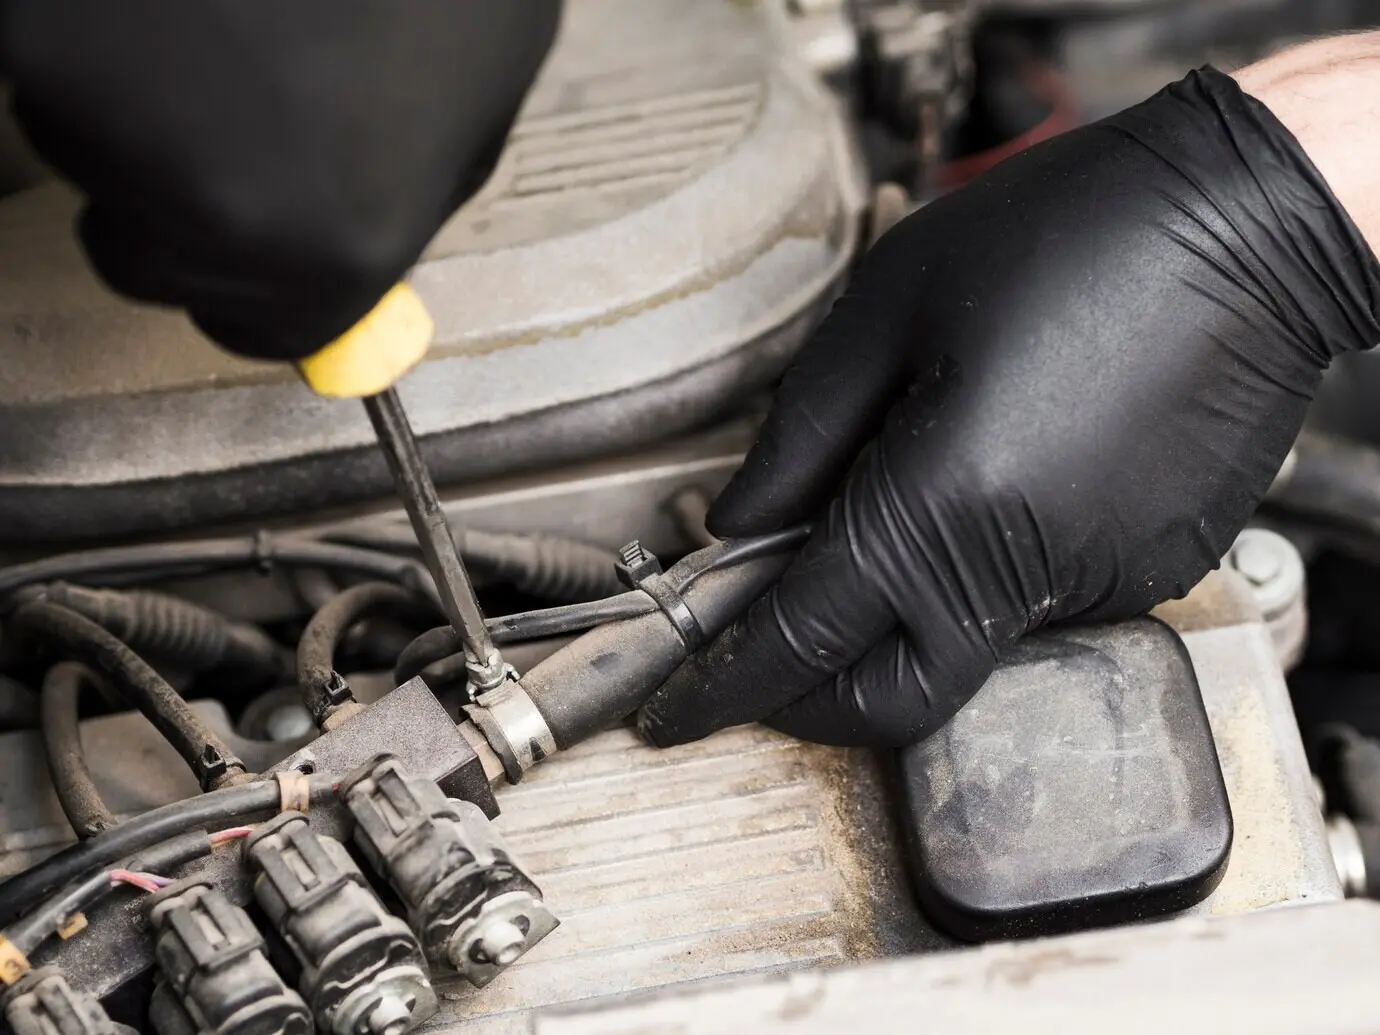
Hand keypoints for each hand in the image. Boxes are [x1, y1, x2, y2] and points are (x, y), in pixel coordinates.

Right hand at [0, 1, 558, 361]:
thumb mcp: (477, 101)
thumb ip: (414, 200)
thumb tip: (363, 267)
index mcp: (336, 255)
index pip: (257, 334)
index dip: (260, 278)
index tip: (267, 221)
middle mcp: (213, 224)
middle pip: (151, 262)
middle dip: (185, 199)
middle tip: (234, 98)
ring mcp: (104, 128)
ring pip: (85, 157)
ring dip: (132, 106)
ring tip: (213, 15)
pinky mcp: (34, 41)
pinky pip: (40, 65)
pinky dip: (81, 32)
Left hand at [639, 62, 1379, 748]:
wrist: (1249, 222)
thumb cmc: (1067, 235)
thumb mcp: (888, 308)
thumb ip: (798, 435)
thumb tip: (736, 525)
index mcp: (943, 505)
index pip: (802, 639)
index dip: (726, 685)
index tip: (680, 713)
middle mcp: (1026, 572)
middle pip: (891, 702)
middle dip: (815, 697)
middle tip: (772, 639)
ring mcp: (1100, 582)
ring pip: (965, 647)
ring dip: (906, 608)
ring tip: (905, 493)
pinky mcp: (1149, 569)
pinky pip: (1040, 603)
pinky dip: (988, 568)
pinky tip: (999, 475)